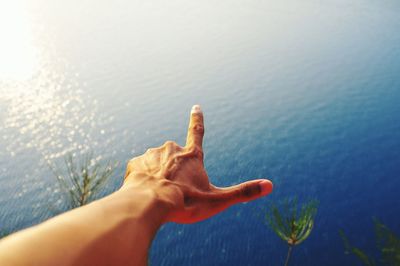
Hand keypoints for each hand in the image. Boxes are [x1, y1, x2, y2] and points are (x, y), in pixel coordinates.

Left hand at [123, 105, 272, 223]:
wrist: (148, 205)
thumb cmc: (185, 203)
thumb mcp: (217, 200)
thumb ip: (243, 193)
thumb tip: (270, 186)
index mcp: (191, 155)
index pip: (197, 131)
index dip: (197, 118)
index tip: (195, 106)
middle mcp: (171, 149)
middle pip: (175, 157)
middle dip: (175, 171)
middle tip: (176, 191)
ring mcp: (151, 155)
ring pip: (157, 165)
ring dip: (159, 176)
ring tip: (160, 194)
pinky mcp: (135, 163)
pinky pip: (140, 170)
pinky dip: (144, 180)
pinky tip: (145, 192)